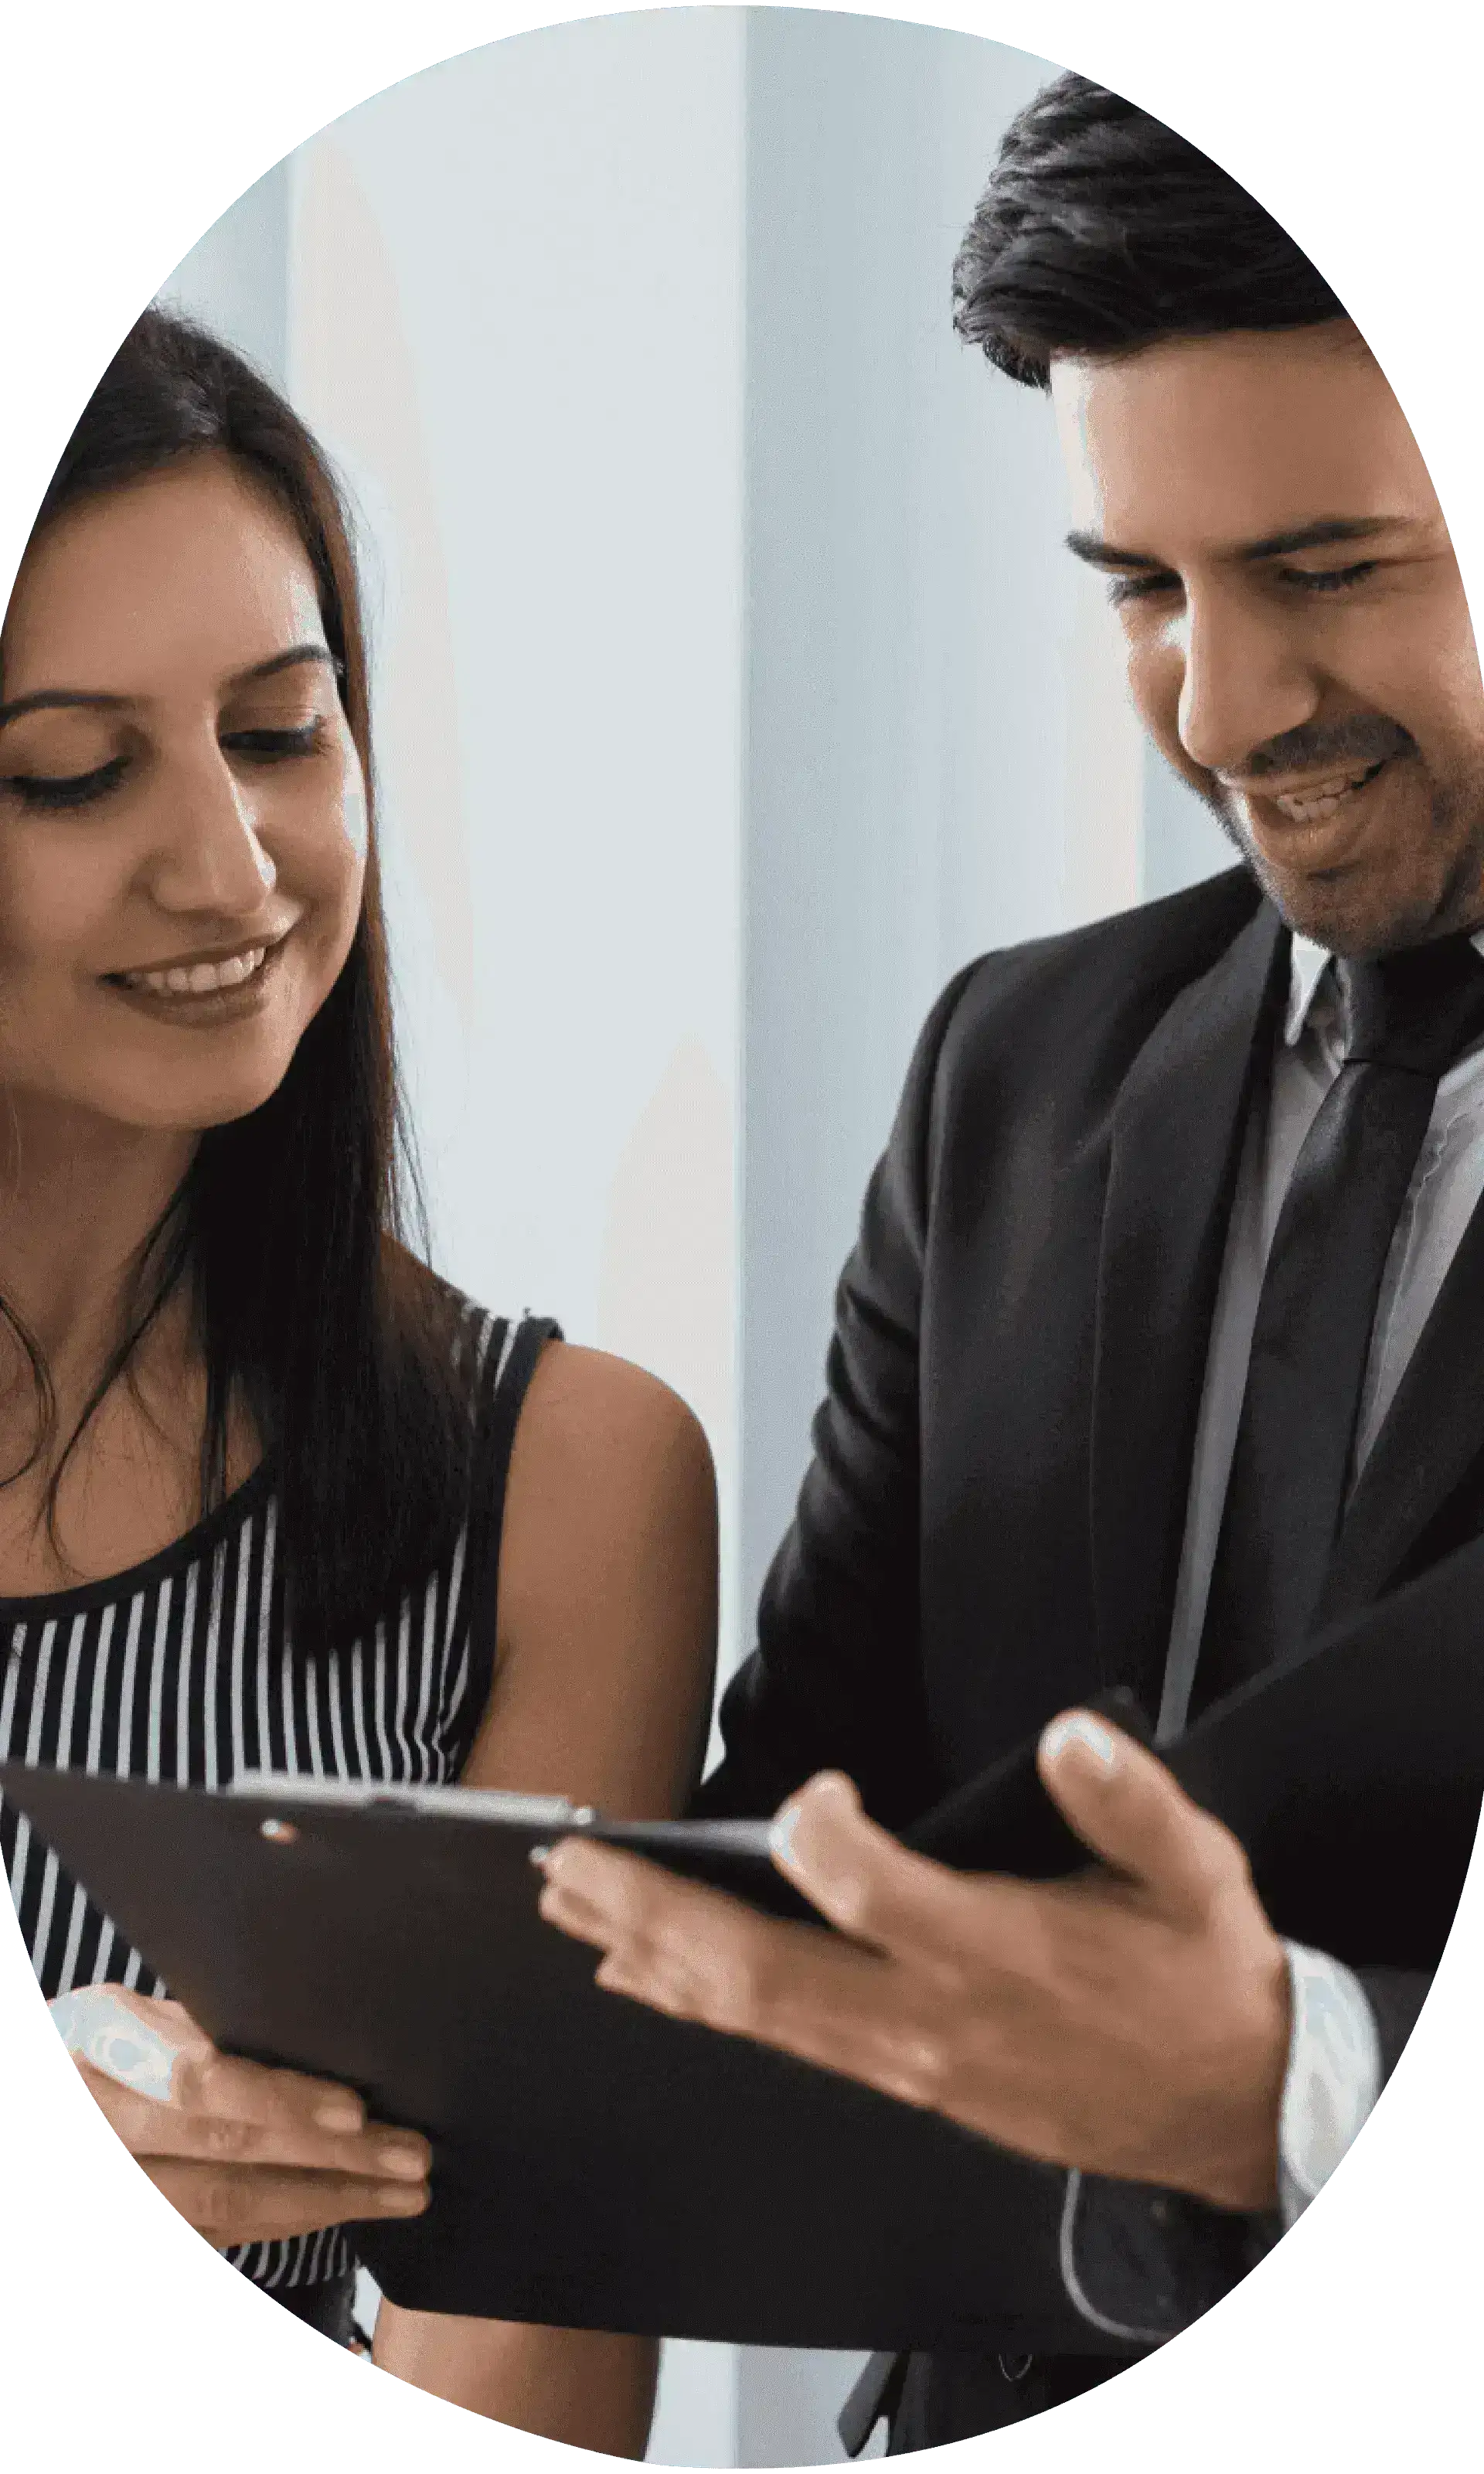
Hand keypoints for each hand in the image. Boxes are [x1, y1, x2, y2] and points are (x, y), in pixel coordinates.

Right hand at [50, 1985, 431, 2248]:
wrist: (52, 2084)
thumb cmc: (115, 2033)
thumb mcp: (145, 2002)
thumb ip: (215, 2017)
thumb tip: (334, 2031)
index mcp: (98, 2034)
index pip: (195, 2077)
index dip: (276, 2100)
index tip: (354, 2110)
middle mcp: (94, 2115)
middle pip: (223, 2147)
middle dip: (329, 2157)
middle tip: (412, 2154)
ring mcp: (108, 2181)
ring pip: (224, 2204)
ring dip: (326, 2200)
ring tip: (404, 2192)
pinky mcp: (131, 2228)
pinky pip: (216, 2234)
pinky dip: (289, 2222)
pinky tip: (347, 2208)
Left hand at [537, 1710, 1290, 2211]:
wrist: (1229, 2110)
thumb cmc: (1199, 1977)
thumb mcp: (1197, 1874)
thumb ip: (1130, 1801)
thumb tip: (1070, 1735)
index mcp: (999, 1955)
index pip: (875, 1899)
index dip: (825, 1839)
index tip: (818, 1790)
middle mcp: (931, 2019)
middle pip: (762, 1971)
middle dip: (654, 1916)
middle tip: (571, 1862)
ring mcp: (905, 2061)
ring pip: (751, 2013)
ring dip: (650, 1954)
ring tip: (572, 1904)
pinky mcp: (897, 2079)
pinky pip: (774, 2040)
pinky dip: (694, 2001)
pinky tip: (642, 1974)